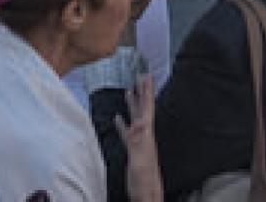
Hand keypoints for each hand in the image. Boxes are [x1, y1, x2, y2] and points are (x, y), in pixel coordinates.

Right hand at [116, 73, 161, 201]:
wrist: (146, 197)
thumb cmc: (144, 182)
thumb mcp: (140, 160)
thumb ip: (138, 141)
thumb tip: (139, 122)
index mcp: (146, 136)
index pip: (147, 109)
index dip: (147, 92)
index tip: (147, 76)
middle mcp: (144, 137)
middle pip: (144, 110)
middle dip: (142, 93)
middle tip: (141, 76)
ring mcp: (139, 144)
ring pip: (135, 118)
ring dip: (133, 105)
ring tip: (128, 91)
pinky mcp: (132, 152)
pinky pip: (126, 133)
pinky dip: (122, 124)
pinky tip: (117, 118)